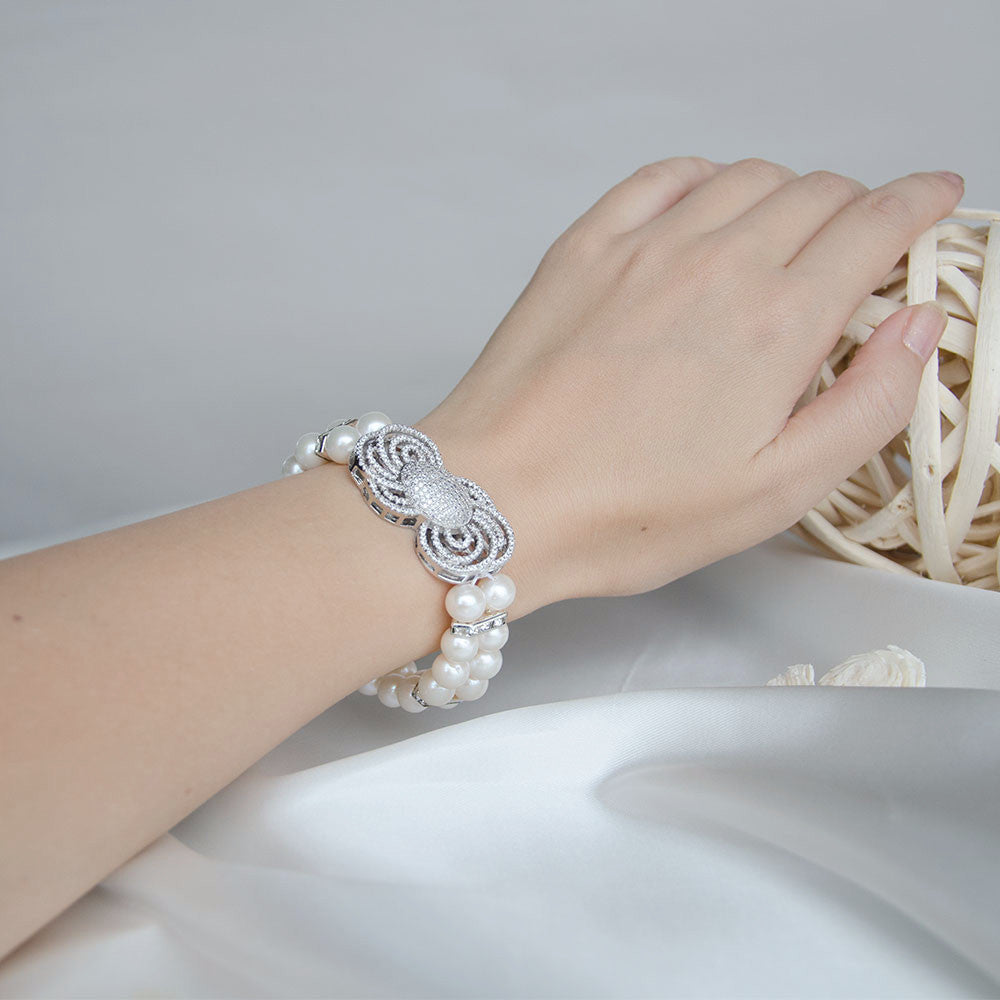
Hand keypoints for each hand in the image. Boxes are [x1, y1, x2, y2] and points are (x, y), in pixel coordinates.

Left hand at [415, 157, 961, 609]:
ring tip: (788, 233)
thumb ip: (868, 403)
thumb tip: (917, 326)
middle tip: (860, 241)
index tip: (934, 199)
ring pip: (746, 176)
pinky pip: (662, 177)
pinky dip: (704, 178)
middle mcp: (718, 262)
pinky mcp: (585, 247)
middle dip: (858, 206)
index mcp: (778, 322)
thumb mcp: (777, 491)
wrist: (501, 499)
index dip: (919, 204)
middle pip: (817, 192)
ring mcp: (645, 246)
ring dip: (787, 191)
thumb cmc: (628, 512)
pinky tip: (706, 206)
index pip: (876, 224)